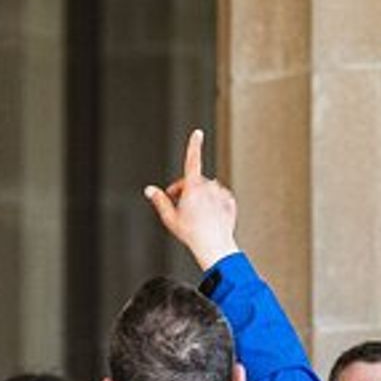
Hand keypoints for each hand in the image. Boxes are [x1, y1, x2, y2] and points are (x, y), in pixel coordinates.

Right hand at [144, 130, 237, 269]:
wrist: (215, 247)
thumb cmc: (192, 233)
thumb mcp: (170, 217)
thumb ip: (160, 200)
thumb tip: (150, 190)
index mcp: (194, 187)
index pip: (193, 160)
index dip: (194, 145)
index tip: (198, 133)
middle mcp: (210, 187)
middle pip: (195, 181)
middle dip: (187, 190)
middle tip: (180, 207)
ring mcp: (222, 194)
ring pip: (208, 190)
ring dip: (200, 197)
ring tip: (196, 216)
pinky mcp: (230, 202)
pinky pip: (219, 198)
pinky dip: (214, 203)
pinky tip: (209, 217)